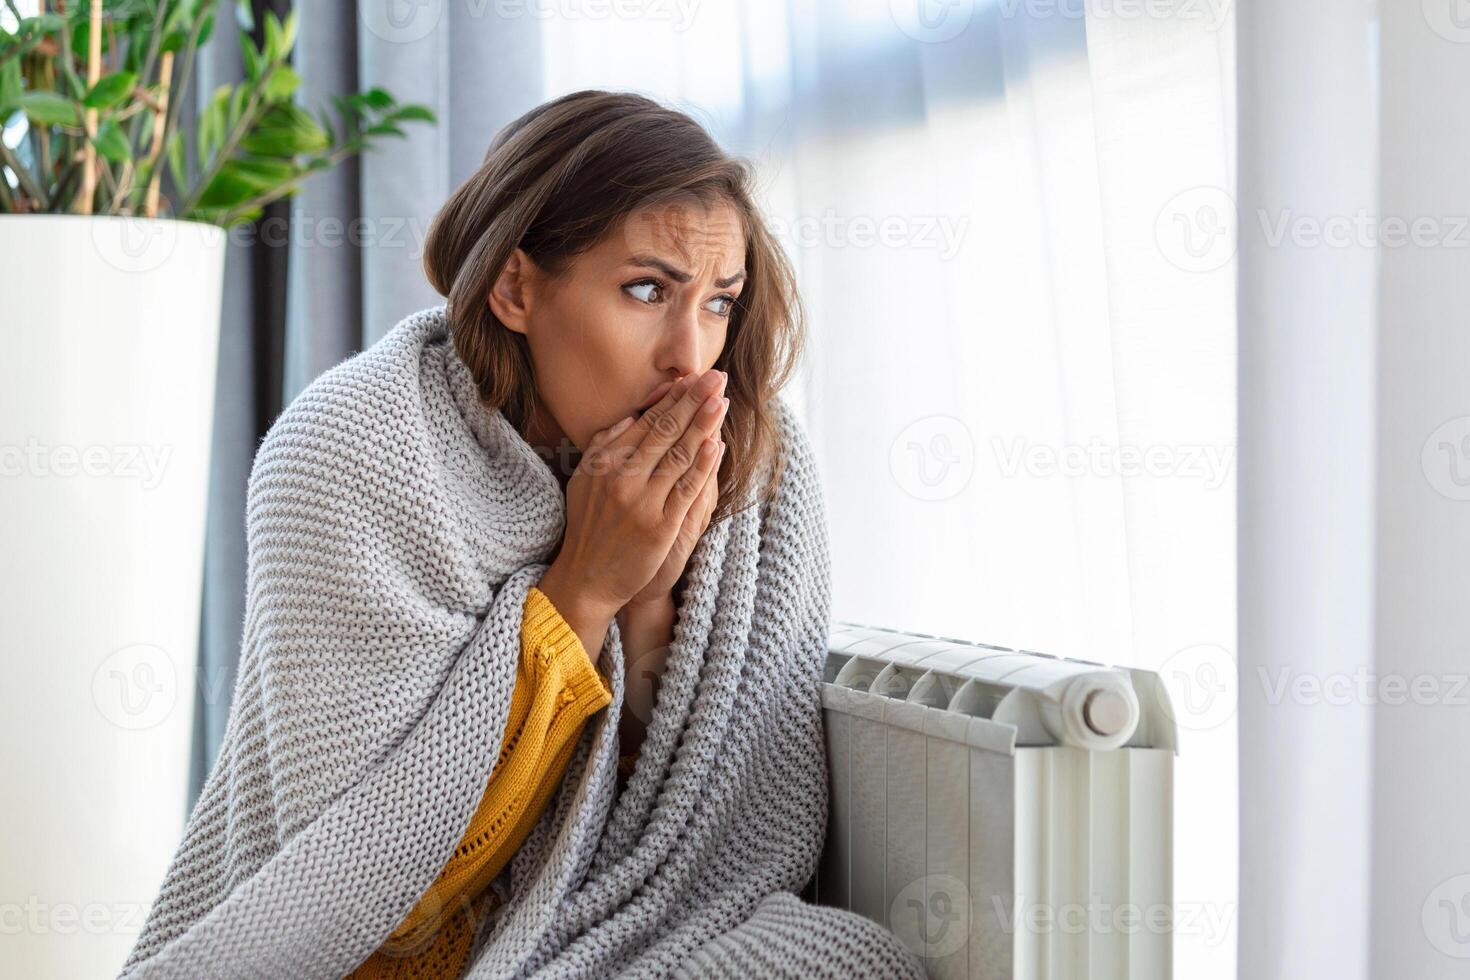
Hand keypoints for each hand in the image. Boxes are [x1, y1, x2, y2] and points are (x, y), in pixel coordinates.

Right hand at [541, 367, 728, 621]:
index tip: (692, 379)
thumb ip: (604, 446)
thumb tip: (630, 416)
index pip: (645, 422)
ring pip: (679, 455)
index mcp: (604, 462)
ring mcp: (642, 501)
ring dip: (703, 425)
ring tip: (721, 400)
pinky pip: (687, 489)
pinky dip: (703, 465)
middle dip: (693, 401)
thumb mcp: (584, 480)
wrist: (587, 579)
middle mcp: (622, 477)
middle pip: (665, 431)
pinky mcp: (660, 526)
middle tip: (715, 377)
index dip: (672, 398)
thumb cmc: (587, 527)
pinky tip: (716, 445)